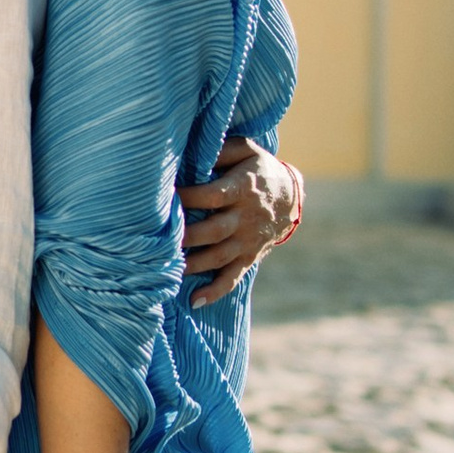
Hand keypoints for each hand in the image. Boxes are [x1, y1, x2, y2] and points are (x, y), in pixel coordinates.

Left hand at [182, 133, 301, 305]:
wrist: (291, 196)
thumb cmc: (258, 169)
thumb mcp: (246, 150)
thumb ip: (221, 151)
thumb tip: (194, 154)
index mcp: (242, 189)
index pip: (213, 196)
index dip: (189, 198)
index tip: (166, 197)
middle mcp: (245, 218)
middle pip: (214, 231)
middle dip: (187, 237)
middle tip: (161, 241)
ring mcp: (247, 241)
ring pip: (219, 257)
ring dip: (194, 265)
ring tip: (168, 270)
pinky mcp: (249, 257)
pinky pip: (232, 277)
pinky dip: (215, 291)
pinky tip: (195, 302)